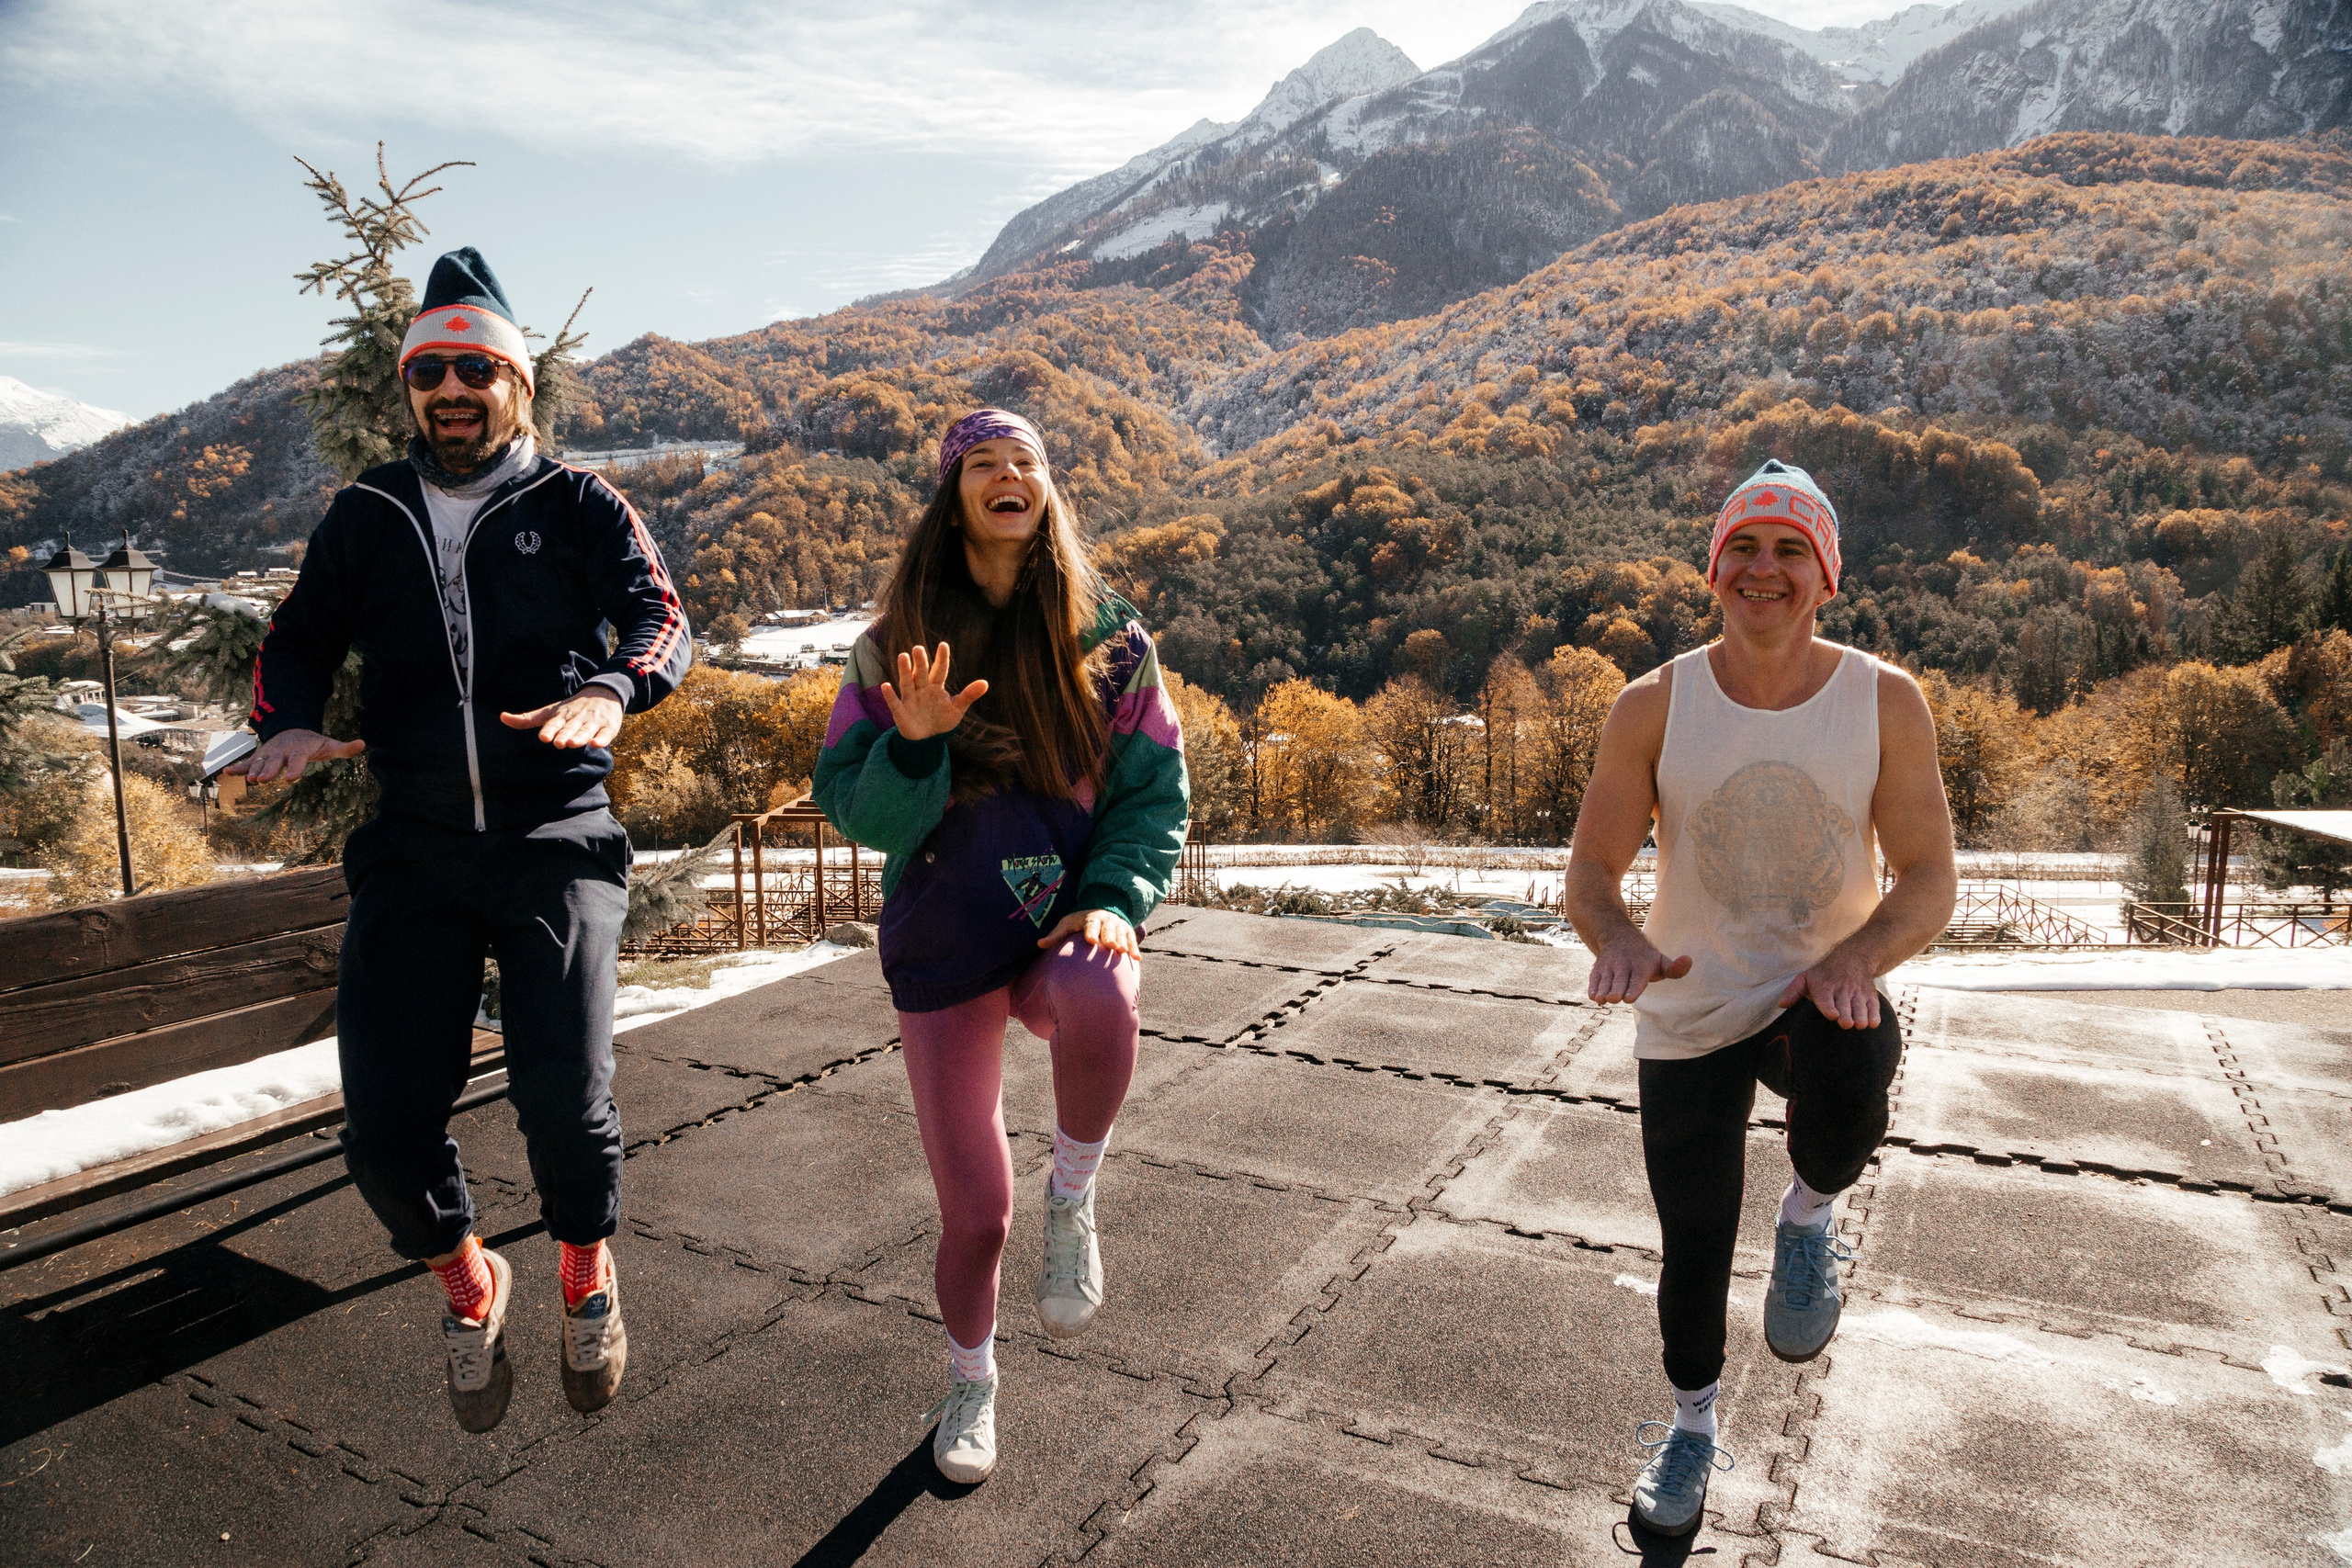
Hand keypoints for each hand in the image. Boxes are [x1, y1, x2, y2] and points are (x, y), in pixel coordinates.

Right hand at [227, 728, 363, 782]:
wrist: (292, 729)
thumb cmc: (313, 742)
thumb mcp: (329, 744)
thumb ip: (345, 748)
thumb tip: (363, 744)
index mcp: (299, 750)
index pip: (297, 761)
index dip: (295, 769)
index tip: (291, 779)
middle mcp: (281, 752)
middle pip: (275, 763)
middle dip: (269, 771)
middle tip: (262, 780)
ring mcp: (269, 754)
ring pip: (259, 763)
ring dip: (252, 771)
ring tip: (248, 779)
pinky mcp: (260, 757)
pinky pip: (247, 762)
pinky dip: (237, 767)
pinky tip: (226, 773)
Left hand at [500, 688, 623, 748]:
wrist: (603, 693)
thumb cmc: (572, 708)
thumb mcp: (550, 711)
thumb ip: (527, 719)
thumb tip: (502, 717)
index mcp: (562, 716)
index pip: (554, 724)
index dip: (549, 730)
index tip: (544, 737)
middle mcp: (577, 718)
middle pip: (570, 728)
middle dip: (564, 734)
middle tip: (559, 743)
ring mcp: (593, 722)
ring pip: (586, 730)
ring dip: (580, 737)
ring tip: (573, 743)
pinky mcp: (608, 726)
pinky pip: (606, 733)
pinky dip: (602, 738)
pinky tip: (598, 743)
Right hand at [880, 642, 987, 740]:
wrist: (928, 739)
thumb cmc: (942, 720)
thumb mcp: (957, 708)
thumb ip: (969, 695)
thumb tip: (985, 683)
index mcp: (936, 687)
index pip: (940, 671)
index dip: (942, 659)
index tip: (943, 645)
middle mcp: (922, 690)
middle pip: (921, 674)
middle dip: (920, 662)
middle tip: (918, 648)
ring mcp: (910, 699)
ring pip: (907, 683)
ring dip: (904, 671)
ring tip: (902, 656)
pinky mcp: (901, 712)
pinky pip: (894, 702)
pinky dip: (889, 695)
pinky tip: (885, 685)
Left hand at [1039, 907, 1139, 958]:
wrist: (1101, 913)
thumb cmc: (1080, 923)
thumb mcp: (1067, 924)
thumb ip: (1056, 935)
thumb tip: (1039, 944)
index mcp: (1091, 918)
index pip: (1091, 924)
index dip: (1091, 932)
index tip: (1090, 941)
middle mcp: (1107, 920)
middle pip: (1108, 929)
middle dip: (1110, 937)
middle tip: (1111, 946)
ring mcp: (1118, 926)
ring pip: (1121, 934)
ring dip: (1123, 942)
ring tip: (1122, 952)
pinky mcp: (1127, 932)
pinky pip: (1131, 940)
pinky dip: (1134, 949)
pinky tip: (1136, 959)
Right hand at [1586, 934, 1691, 1003]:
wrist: (1619, 937)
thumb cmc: (1645, 958)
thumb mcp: (1661, 960)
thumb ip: (1675, 968)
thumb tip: (1688, 960)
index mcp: (1642, 965)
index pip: (1637, 979)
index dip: (1633, 988)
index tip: (1628, 998)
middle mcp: (1624, 965)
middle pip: (1619, 981)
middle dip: (1616, 990)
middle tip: (1614, 999)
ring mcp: (1609, 966)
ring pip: (1605, 980)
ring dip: (1602, 990)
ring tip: (1601, 999)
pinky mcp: (1598, 969)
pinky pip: (1594, 978)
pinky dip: (1593, 987)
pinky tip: (1594, 996)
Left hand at [1778, 956, 1881, 1028]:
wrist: (1852, 957)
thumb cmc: (1824, 973)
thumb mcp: (1806, 977)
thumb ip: (1793, 991)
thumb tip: (1781, 1004)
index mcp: (1824, 987)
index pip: (1826, 998)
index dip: (1829, 1007)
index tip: (1833, 1015)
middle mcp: (1842, 990)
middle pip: (1844, 1005)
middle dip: (1846, 1015)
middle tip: (1846, 1024)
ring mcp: (1857, 993)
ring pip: (1860, 1006)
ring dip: (1861, 1016)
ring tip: (1860, 1025)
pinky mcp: (1870, 996)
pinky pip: (1873, 1006)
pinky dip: (1874, 1015)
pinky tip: (1873, 1024)